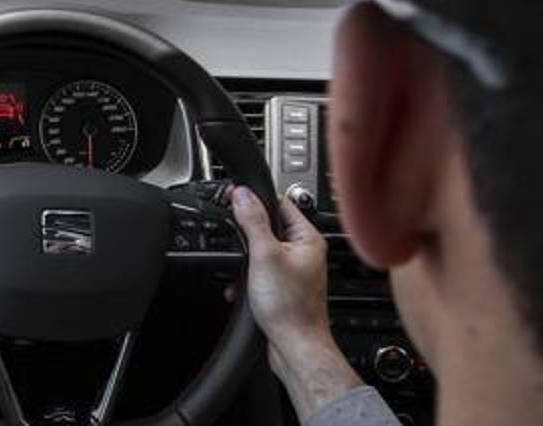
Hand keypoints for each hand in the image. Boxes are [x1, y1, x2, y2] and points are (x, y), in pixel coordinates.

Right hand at [231, 186, 361, 419]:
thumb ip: (253, 222)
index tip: (235, 199)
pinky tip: (241, 289)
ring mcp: (294, 270)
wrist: (295, 346)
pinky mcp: (283, 287)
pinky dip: (247, 279)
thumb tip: (242, 194)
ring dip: (244, 262)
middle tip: (238, 245)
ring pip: (260, 251)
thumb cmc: (290, 307)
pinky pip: (260, 272)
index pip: (280, 203)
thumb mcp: (264, 256)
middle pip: (268, 227)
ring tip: (242, 274)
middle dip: (246, 238)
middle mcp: (304, 252)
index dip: (256, 200)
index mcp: (307, 239)